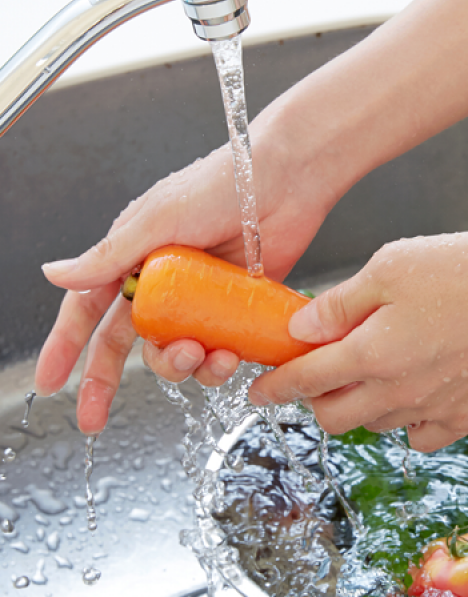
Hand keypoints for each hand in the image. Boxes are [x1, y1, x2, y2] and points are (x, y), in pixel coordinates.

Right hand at [35, 116, 342, 434]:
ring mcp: (200, 299)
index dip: (67, 346)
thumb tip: (54, 274)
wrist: (286, 182)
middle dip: (107, 379)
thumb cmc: (222, 185)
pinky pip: (219, 349)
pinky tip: (230, 354)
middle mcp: (163, 282)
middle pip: (127, 342)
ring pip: (175, 351)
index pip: (89, 309)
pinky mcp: (235, 309)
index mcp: (134, 257)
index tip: (51, 382)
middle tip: (97, 414)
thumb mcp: (158, 219)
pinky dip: (220, 361)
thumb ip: (110, 255)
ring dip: (181, 365)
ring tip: (200, 354)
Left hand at [248, 232, 467, 451]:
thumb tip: (302, 328)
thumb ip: (341, 302)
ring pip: (374, 424)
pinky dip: (404, 421)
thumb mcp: (392, 266)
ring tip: (369, 373)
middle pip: (334, 416)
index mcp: (370, 354)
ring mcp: (432, 410)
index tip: (257, 391)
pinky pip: (419, 435)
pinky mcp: (465, 416)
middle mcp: (395, 392)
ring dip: (358, 405)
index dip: (275, 387)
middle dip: (314, 400)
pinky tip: (412, 393)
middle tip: (317, 376)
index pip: (305, 380)